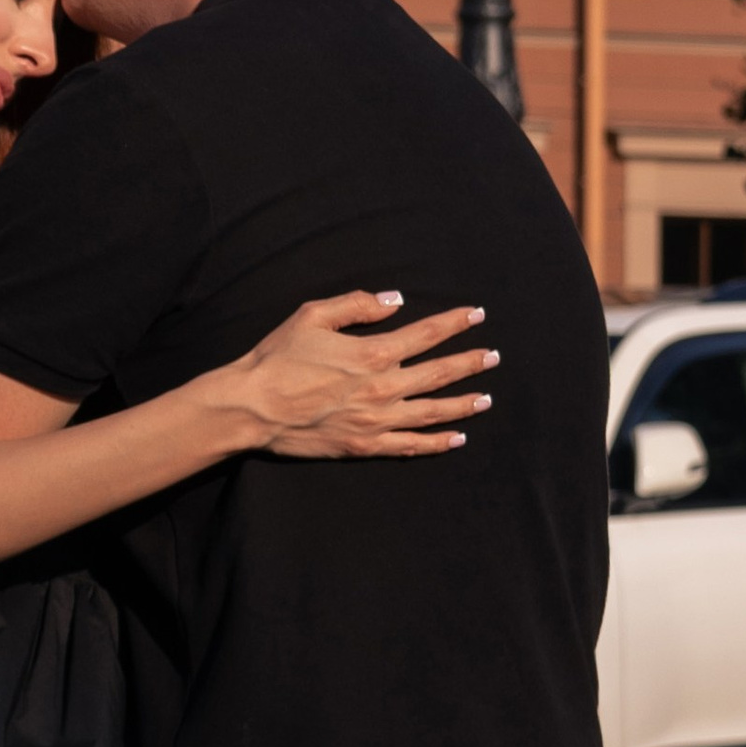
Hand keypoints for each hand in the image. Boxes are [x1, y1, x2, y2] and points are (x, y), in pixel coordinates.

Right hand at [229, 292, 498, 459]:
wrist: (251, 407)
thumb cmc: (278, 358)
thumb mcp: (313, 315)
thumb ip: (358, 305)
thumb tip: (395, 300)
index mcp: (373, 353)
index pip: (426, 334)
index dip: (455, 323)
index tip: (477, 315)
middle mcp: (383, 389)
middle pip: (438, 374)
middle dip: (470, 362)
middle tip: (494, 356)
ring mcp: (376, 421)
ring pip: (432, 412)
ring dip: (463, 404)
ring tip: (486, 399)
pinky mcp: (364, 446)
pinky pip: (410, 445)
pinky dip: (436, 443)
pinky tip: (456, 438)